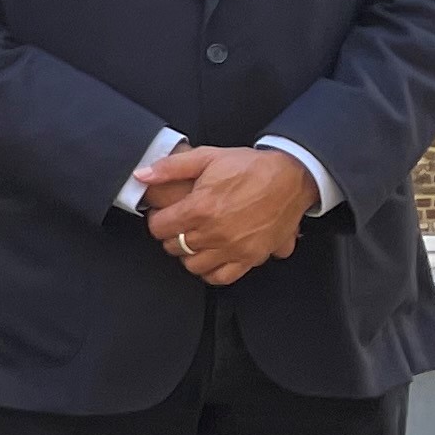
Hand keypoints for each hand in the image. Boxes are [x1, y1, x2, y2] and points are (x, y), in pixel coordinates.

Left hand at [136, 143, 313, 286]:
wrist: (291, 177)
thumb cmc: (251, 167)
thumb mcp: (208, 157)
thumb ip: (171, 167)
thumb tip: (142, 175)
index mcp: (200, 208)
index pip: (159, 228)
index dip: (158, 219)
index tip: (164, 215)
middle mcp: (214, 233)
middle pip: (173, 247)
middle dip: (172, 235)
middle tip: (180, 225)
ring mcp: (233, 248)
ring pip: (193, 265)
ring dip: (189, 254)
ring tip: (195, 240)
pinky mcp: (250, 258)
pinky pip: (220, 277)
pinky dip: (211, 271)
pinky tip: (211, 257)